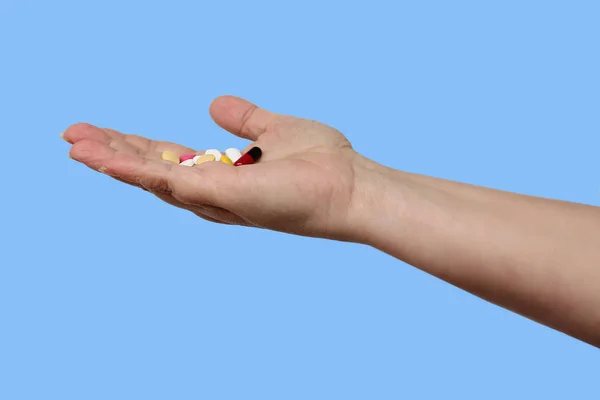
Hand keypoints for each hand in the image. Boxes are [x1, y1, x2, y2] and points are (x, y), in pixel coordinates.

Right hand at [63, 95, 364, 240]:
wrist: (352, 187)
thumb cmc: (323, 164)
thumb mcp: (274, 129)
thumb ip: (244, 119)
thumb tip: (213, 104)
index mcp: (224, 174)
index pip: (170, 159)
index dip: (136, 146)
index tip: (104, 132)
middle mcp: (215, 191)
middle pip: (153, 170)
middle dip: (113, 154)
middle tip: (74, 137)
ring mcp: (216, 197)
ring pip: (152, 179)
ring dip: (112, 161)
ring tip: (75, 144)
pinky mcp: (221, 196)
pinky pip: (169, 181)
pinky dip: (133, 170)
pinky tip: (103, 158)